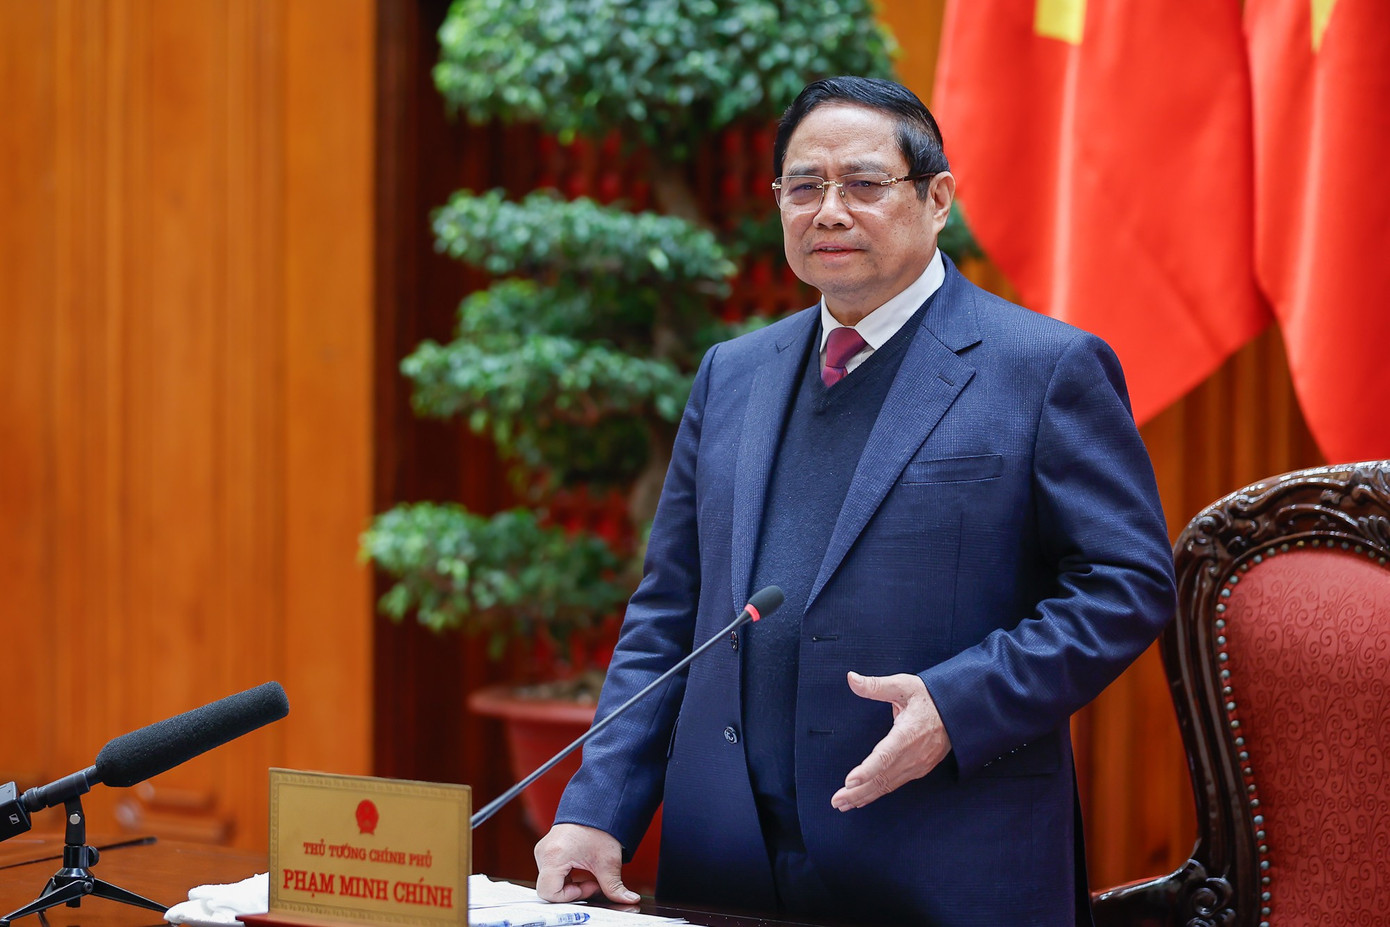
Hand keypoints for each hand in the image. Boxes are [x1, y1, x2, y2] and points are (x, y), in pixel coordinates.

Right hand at [534, 823, 640, 904]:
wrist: (596, 807)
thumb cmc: (599, 829)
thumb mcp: (608, 861)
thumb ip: (615, 886)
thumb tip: (629, 900)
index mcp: (553, 856)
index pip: (549, 893)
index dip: (571, 896)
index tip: (591, 886)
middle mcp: (543, 853)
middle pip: (550, 889)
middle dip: (573, 892)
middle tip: (593, 883)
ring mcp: (543, 851)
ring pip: (551, 882)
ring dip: (571, 885)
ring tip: (590, 876)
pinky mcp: (547, 850)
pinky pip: (552, 873)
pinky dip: (567, 878)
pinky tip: (582, 871)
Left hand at [831, 671, 951, 811]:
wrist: (959, 711)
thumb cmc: (929, 697)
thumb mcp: (903, 686)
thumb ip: (875, 685)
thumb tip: (851, 678)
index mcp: (908, 733)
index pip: (885, 756)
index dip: (867, 770)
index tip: (850, 781)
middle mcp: (913, 754)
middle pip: (882, 777)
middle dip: (858, 792)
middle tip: (836, 801)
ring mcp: (917, 765)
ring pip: (887, 785)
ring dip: (864, 796)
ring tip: (842, 804)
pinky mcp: (918, 770)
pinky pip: (894, 785)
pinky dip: (877, 793)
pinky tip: (862, 799)